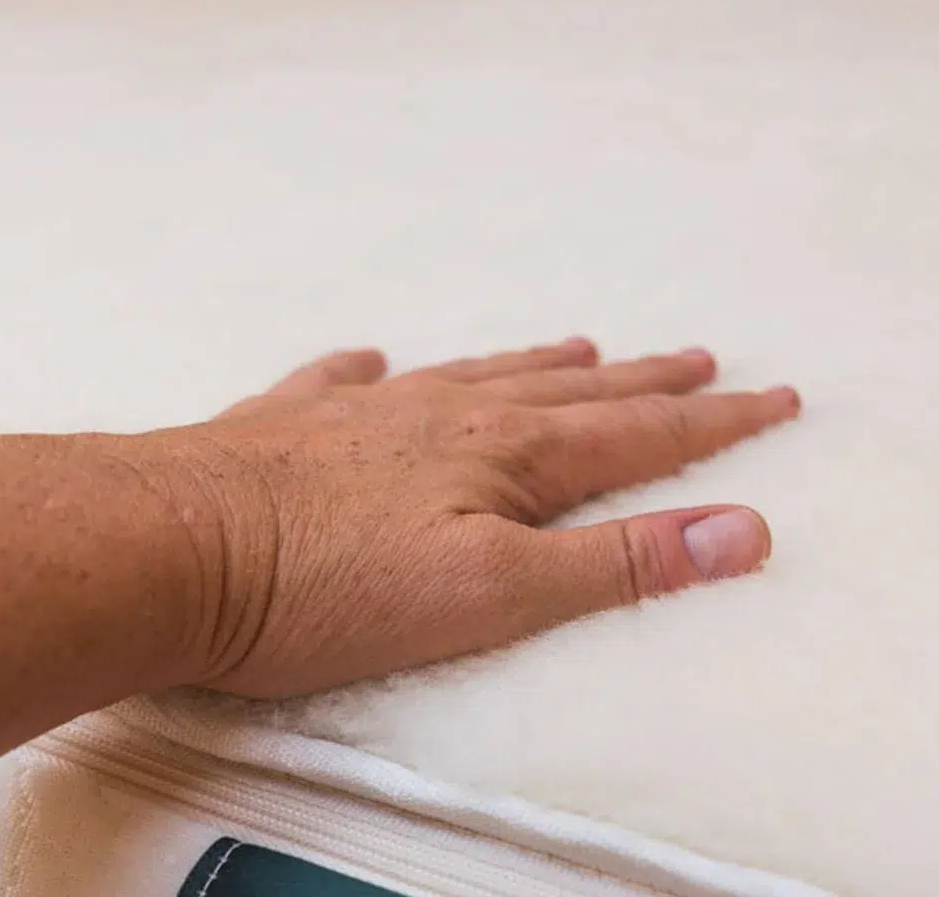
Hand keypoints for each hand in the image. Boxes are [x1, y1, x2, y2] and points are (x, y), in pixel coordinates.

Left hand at [122, 338, 799, 697]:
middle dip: (643, 381)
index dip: (714, 423)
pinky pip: (346, 383)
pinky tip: (372, 363)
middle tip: (700, 358)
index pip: (638, 434)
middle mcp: (443, 417)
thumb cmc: (323, 587)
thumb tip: (742, 531)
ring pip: (472, 375)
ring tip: (576, 345)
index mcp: (505, 457)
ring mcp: (362, 416)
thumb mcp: (496, 593)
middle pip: (567, 392)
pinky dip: (373, 373)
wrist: (163, 548)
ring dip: (534, 365)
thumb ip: (618, 562)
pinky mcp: (284, 430)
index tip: (774, 397)